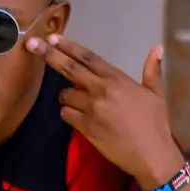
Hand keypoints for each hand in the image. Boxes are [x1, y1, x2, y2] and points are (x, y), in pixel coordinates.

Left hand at [25, 32, 184, 184]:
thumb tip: (157, 48)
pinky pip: (66, 114)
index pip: (88, 58)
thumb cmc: (155, 123)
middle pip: (70, 69)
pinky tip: (79, 118)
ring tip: (80, 103)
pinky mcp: (85, 127)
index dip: (69, 46)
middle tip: (32, 44)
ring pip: (65, 95)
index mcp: (118, 79)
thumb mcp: (156, 94)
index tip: (53, 38)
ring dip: (67, 96)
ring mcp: (91, 108)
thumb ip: (151, 70)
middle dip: (49, 55)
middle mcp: (101, 90)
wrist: (150, 153)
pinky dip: (68, 114)